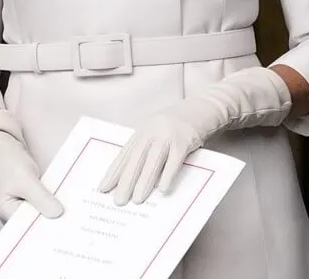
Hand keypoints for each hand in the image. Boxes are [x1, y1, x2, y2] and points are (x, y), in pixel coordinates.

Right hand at [0, 109, 63, 221]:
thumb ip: (41, 198)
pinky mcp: (33, 201)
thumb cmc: (10, 164)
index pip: (28, 229)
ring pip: (42, 215)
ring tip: (74, 214)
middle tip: (73, 221)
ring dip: (55, 212)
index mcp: (8, 214)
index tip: (64, 228)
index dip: (45, 229)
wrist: (7, 150)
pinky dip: (54, 203)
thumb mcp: (26, 180)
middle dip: (53, 221)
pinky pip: (45, 205)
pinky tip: (66, 203)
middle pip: (36, 224)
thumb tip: (57, 213)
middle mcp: (16, 215)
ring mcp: (25, 208)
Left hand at [99, 67, 290, 204]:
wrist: (205, 107)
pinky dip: (168, 175)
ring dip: (144, 182)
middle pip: (136, 158)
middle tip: (118, 201)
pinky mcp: (185, 139)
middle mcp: (153, 130)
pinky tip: (163, 190)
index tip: (103, 188)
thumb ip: (149, 148)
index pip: (125, 153)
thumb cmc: (181, 125)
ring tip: (137, 200)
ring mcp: (169, 134)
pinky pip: (175, 160)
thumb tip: (134, 178)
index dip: (114, 172)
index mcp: (144, 129)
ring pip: (153, 161)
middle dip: (126, 181)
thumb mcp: (160, 132)